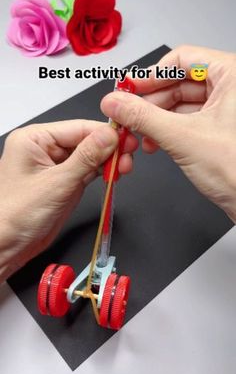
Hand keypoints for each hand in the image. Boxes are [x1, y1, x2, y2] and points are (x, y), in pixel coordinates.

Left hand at [0, 120, 137, 281]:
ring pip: (89, 155)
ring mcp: (55, 165)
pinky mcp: (64, 181)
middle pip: (86, 140)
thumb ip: (86, 158)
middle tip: (128, 157)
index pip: (78, 127)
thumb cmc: (16, 215)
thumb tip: (108, 136)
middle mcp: (44, 148)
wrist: (9, 245)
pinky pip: (87, 170)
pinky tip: (113, 174)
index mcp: (35, 139)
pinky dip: (101, 172)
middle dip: (109, 149)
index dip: (105, 133)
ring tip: (123, 168)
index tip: (127, 139)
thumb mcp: (57, 183)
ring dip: (108, 161)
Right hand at [101, 45, 235, 222]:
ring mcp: (226, 109)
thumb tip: (115, 103)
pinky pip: (187, 120)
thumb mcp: (182, 138)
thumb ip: (143, 117)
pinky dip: (168, 130)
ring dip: (156, 119)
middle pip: (179, 82)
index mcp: (233, 75)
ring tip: (138, 133)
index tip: (128, 89)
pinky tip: (153, 142)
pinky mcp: (220, 128)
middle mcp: (231, 88)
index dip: (151, 75)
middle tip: (127, 112)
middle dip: (150, 101)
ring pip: (181, 103)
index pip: (182, 59)